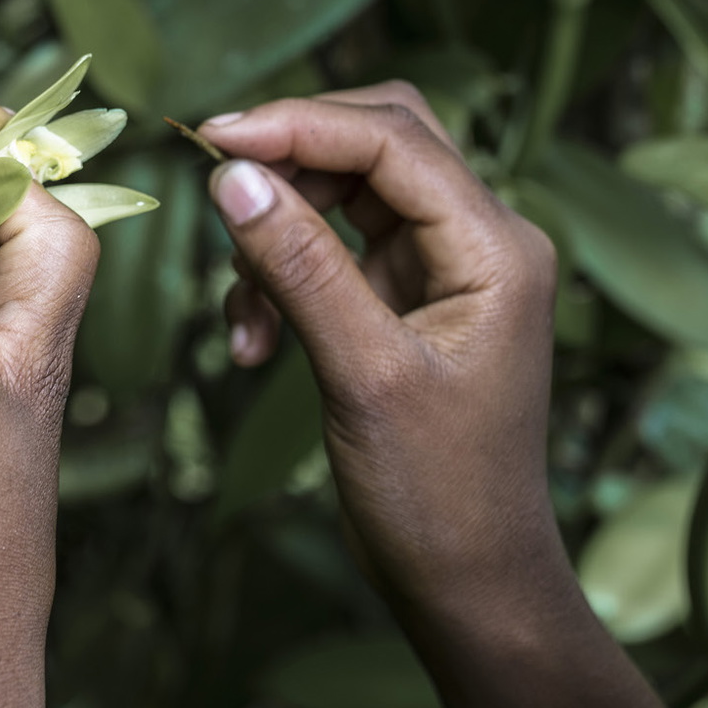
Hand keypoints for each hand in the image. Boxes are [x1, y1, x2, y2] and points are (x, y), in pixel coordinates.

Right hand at [200, 84, 707, 707]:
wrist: (469, 581)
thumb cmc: (435, 494)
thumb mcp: (361, 375)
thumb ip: (301, 267)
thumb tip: (233, 176)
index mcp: (498, 248)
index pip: (394, 142)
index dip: (299, 126)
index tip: (210, 140)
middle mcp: (484, 240)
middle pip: (380, 143)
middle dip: (292, 161)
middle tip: (214, 188)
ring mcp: (450, 268)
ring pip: (351, 195)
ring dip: (282, 234)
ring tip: (242, 317)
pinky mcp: (415, 300)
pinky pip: (340, 251)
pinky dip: (288, 276)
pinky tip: (254, 340)